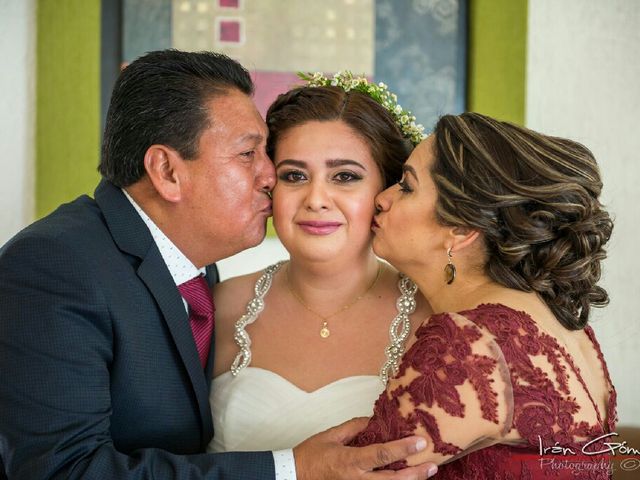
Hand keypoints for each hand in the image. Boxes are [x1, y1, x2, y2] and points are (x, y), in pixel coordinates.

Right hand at [293, 418, 437, 479]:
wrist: (294, 476)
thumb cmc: (310, 456)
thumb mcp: (331, 435)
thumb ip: (355, 427)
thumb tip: (374, 419)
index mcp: (351, 461)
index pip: (382, 455)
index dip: (403, 448)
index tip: (420, 442)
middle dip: (415, 473)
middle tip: (433, 465)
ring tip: (426, 473)